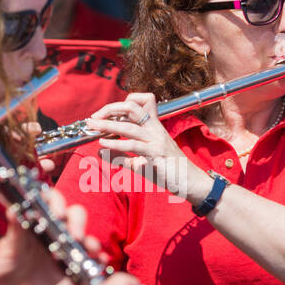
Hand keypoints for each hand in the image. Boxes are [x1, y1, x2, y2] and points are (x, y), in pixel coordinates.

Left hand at [0, 183, 105, 284]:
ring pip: (82, 237)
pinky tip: (99, 261)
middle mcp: (50, 230)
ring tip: (90, 249)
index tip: (58, 214)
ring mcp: (60, 247)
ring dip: (90, 240)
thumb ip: (15, 231)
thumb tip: (13, 210)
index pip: (50, 200)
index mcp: (34, 220)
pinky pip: (85, 259)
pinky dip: (95, 259)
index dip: (58, 202)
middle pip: (72, 215)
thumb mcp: (6, 249)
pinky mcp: (67, 266)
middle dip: (78, 222)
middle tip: (75, 235)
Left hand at [83, 93, 213, 203]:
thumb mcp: (143, 160)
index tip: (104, 114)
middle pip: (132, 108)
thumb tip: (100, 153)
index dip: (121, 103)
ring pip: (129, 127)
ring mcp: (156, 142)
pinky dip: (115, 145)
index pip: (142, 101)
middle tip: (92, 118)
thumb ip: (123, 156)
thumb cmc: (169, 171)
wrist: (191, 183)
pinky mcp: (156, 155)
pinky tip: (103, 146)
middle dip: (109, 110)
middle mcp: (156, 130)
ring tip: (93, 128)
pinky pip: (133, 147)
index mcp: (155, 126)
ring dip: (108, 126)